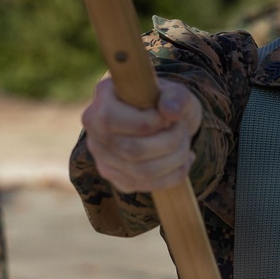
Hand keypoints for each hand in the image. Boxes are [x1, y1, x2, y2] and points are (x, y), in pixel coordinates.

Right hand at [82, 76, 202, 192]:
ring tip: (185, 143)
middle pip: (131, 150)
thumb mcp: (176, 93)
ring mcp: (103, 158)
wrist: (165, 121)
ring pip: (142, 171)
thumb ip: (176, 97)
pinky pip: (148, 185)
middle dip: (169, 141)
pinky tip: (184, 159)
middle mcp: (95, 130)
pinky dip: (174, 174)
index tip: (169, 117)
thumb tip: (171, 112)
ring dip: (175, 158)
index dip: (147, 122)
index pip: (111, 119)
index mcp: (103, 97)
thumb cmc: (166, 102)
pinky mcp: (118, 179)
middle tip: (182, 130)